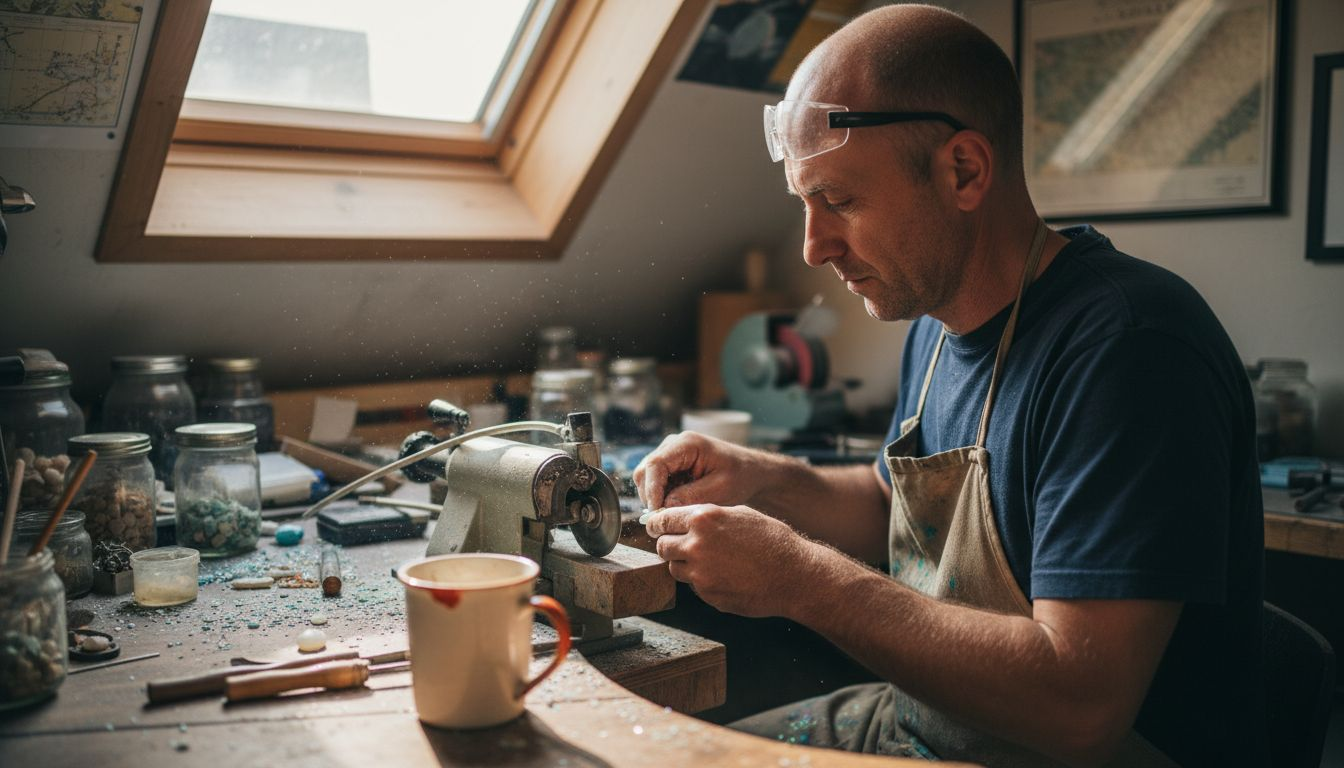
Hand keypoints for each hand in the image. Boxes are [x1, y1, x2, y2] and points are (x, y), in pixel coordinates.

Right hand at [633, 431, 766, 509]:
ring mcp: (670, 454)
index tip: (657, 513)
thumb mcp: (720, 489)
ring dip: (656, 498)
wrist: (751, 472)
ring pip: (646, 479)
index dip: (651, 490)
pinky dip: (662, 497)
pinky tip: (680, 505)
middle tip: (666, 519)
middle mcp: (673, 445)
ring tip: (677, 512)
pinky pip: (655, 483)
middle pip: (645, 471)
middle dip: (651, 497)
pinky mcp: (670, 466)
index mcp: (687, 444)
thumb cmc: (740, 476)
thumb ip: (691, 496)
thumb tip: (663, 508)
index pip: (655, 464)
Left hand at [645, 504, 810, 617]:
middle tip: (684, 546)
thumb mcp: (739, 514)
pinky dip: (703, 582)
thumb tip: (684, 518)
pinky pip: (694, 587)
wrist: (793, 574)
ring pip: (674, 568)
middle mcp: (696, 545)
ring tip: (712, 561)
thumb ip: (708, 516)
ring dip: (685, 565)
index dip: (658, 524)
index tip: (659, 527)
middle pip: (662, 546)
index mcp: (703, 519)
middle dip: (670, 546)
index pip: (662, 519)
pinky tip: (725, 576)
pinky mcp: (707, 595)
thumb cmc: (771, 540)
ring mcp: (700, 573)